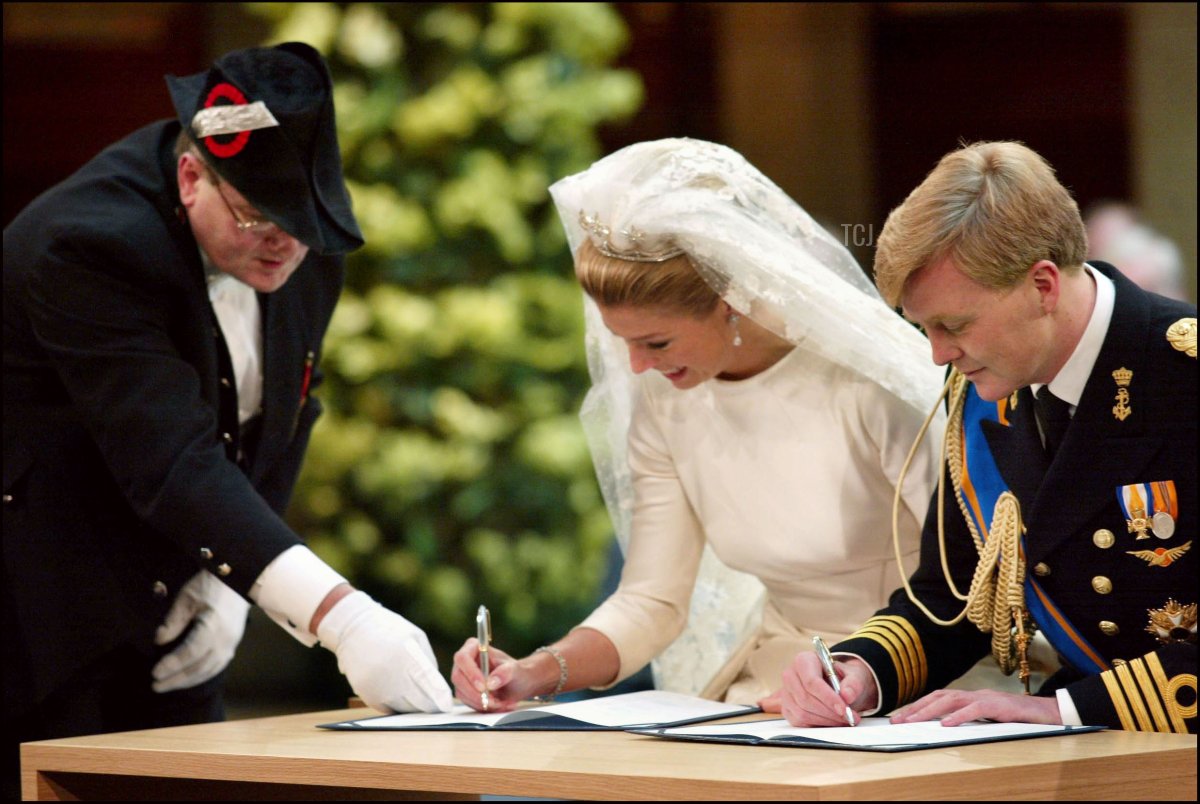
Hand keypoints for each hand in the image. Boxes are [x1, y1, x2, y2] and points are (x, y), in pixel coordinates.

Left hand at [152, 570, 249, 692]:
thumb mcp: (187, 598)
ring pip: (210, 670)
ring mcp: (231, 644)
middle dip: (177, 679)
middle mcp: (224, 640)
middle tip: (157, 685)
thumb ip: (174, 621)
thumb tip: (159, 641)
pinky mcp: (233, 644)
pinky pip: (218, 666)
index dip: (172, 665)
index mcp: (213, 627)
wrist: (238, 579)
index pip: (190, 653)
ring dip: (189, 681)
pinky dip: (202, 675)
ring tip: (169, 685)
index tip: (155, 672)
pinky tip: (190, 678)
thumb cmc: (210, 586)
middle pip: (200, 668)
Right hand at [316, 591, 453, 713]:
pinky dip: (396, 704)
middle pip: (419, 703)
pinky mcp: (366, 695)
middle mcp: (392, 675)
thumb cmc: (390, 630)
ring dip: (413, 705)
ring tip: (415, 693)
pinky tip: (396, 691)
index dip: (441, 698)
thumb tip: (436, 688)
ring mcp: (378, 688)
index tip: (447, 705)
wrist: (353, 629)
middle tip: (436, 703)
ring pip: (405, 709)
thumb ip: (428, 662)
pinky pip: (388, 708)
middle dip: (430, 705)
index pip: (430, 686)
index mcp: (408, 657)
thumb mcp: (415, 637)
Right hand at [451, 638, 538, 711]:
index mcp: (474, 647)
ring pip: (461, 692)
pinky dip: (480, 706)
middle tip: (492, 700)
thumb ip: (504, 673)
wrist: (518, 684)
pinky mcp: (464, 691)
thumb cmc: (516, 672)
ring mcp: (462, 677)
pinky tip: (495, 704)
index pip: (463, 658)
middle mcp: (464, 661)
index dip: (471, 673)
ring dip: (480, 701)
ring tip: (500, 702)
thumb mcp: (515, 670)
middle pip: (458, 677)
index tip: (484, 686)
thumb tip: (490, 683)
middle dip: (475, 692)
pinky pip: (466, 701)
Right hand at [777, 651, 875, 726]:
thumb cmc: (843, 678)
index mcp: (804, 660)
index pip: (811, 682)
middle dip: (829, 712)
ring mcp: (786, 693)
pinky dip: (818, 725)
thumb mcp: (854, 675)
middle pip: (805, 699)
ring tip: (843, 720)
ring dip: (825, 721)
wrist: (837, 685)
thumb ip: (853, 683)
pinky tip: (831, 722)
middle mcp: (790, 675)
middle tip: (849, 718)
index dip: (828, 698)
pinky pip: (799, 722)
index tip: (844, 709)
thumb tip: (847, 695)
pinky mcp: (787, 709)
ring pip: (802, 713)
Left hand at [890, 688, 1061, 725]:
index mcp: (971, 697)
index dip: (918, 706)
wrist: (1050, 713)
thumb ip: (970, 720)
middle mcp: (975, 694)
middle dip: (916, 708)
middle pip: (939, 697)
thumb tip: (945, 729)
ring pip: (952, 700)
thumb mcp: (989, 720)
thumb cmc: (1018, 718)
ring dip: (929, 711)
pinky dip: (960, 716)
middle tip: (898, 721)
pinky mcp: (1000, 706)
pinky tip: (947, 724)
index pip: (938, 699)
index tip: (900, 717)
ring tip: (913, 721)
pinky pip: (976, 709)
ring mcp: (987, 698)